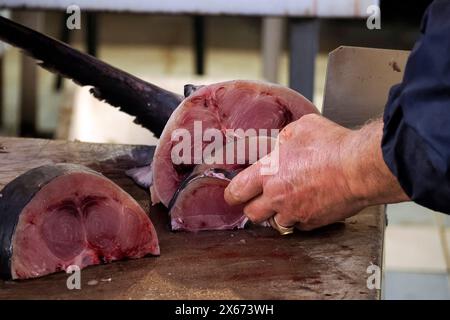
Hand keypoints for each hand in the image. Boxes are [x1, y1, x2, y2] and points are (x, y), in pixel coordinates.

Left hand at [224, 114, 408, 230]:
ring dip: (277, 214)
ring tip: (287, 201)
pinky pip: (298, 225)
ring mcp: (295, 213)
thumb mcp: (301, 128)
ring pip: (275, 223)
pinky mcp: (313, 223)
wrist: (360, 168)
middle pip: (251, 213)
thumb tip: (280, 143)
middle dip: (253, 207)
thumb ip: (283, 139)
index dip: (232, 193)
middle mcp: (277, 197)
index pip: (236, 191)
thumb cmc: (332, 145)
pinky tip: (306, 204)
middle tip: (260, 198)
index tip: (233, 193)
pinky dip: (298, 218)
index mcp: (268, 173)